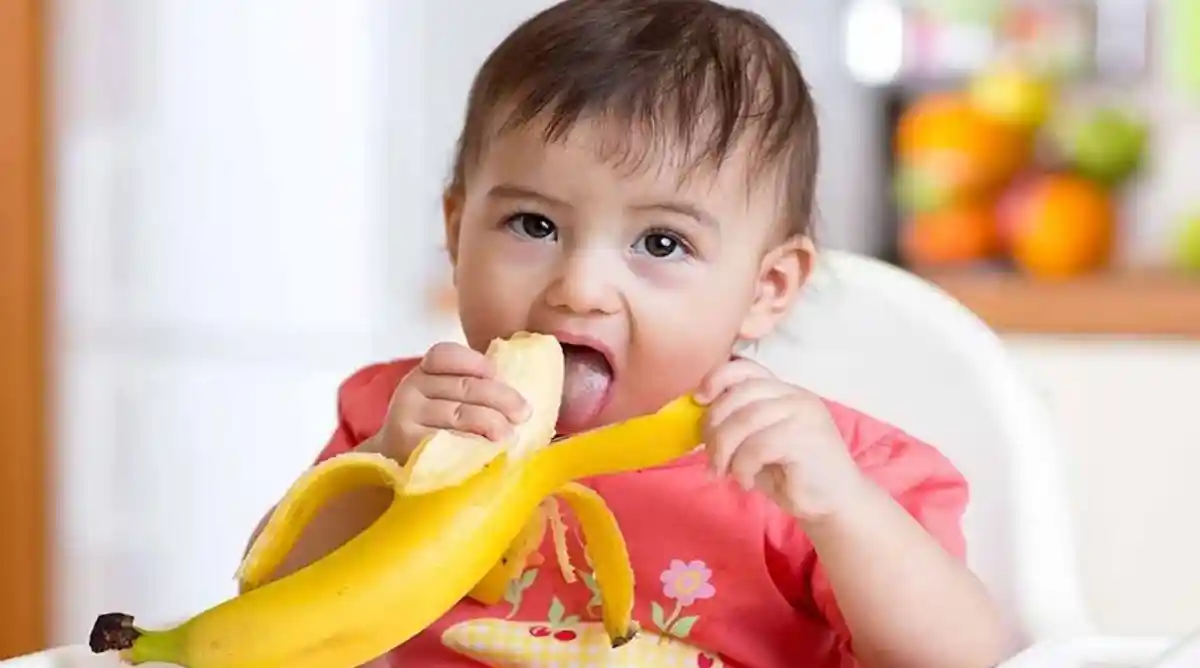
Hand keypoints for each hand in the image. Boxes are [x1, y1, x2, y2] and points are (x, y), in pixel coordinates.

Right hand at [375, 342, 531, 462]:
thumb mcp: (445, 399)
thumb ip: (472, 388)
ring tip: (510, 434)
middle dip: (501, 398)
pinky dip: (474, 444)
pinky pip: (448, 440)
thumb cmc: (434, 427)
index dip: (474, 361)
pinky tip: (489, 450)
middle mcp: (412, 389)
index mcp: (424, 371)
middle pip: (464, 386)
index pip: (446, 355)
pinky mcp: (407, 444)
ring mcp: (407, 416)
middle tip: (524, 412)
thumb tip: (518, 395)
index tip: (496, 373)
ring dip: (492, 423)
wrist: (397, 462)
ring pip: (460, 414)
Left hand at [695, 357, 871, 523]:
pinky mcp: (806, 438)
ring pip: (745, 419)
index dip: (717, 378)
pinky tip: (745, 481)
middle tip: (709, 456)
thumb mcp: (757, 443)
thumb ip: (737, 425)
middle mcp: (795, 395)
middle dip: (715, 425)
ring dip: (724, 449)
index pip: (747, 368)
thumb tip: (699, 419)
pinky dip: (742, 465)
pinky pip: (758, 445)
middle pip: (740, 394)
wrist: (834, 504)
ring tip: (723, 472)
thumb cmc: (791, 474)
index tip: (698, 399)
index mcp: (784, 391)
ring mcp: (803, 414)